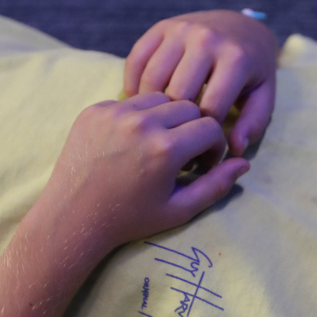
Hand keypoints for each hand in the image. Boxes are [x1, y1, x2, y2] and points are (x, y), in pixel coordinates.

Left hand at [42, 93, 249, 254]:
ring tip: (159, 146)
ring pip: (161, 98)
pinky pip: (131, 101)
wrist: (73, 217)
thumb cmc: (129, 218)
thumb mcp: (179, 209)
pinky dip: (140, 117)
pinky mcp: (95, 110)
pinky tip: (133, 143)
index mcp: (166, 149)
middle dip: (193, 129)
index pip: (210, 126)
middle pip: (189, 106)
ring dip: (168, 118)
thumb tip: (244, 163)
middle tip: (182, 155)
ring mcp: (114, 113)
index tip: (201, 165)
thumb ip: (216, 185)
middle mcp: (141, 123)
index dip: (213, 147)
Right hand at [124, 10, 276, 155]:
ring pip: (153, 79)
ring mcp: (181, 29)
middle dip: (176, 122)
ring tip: (157, 125)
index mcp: (235, 58)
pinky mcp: (161, 27)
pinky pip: (137, 60)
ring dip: (152, 106)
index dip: (204, 135)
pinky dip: (133, 85)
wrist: (241, 26)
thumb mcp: (262, 97)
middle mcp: (206, 39)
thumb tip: (235, 149)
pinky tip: (142, 105)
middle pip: (178, 94)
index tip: (202, 147)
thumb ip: (253, 123)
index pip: (211, 108)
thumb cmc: (252, 71)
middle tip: (176, 140)